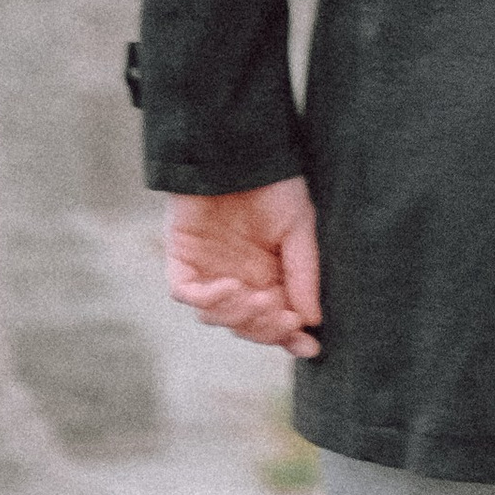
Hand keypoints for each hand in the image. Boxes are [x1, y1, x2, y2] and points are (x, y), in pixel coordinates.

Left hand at [165, 175, 322, 356]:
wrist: (237, 149)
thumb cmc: (274, 183)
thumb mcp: (300, 226)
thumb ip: (304, 272)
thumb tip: (312, 321)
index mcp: (268, 273)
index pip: (277, 317)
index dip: (291, 336)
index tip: (310, 346)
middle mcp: (238, 278)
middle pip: (248, 325)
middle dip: (267, 327)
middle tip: (284, 317)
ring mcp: (208, 271)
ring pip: (218, 317)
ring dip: (240, 315)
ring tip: (258, 296)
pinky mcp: (182, 260)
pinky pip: (188, 294)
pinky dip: (207, 299)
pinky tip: (229, 286)